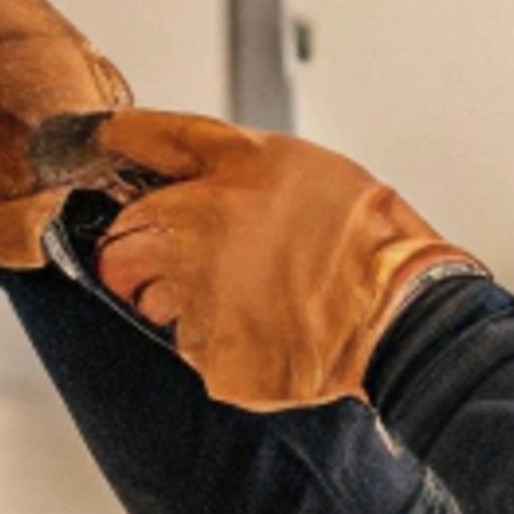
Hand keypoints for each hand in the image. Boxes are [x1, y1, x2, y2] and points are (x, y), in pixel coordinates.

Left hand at [89, 112, 475, 412]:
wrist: (401, 312)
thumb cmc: (361, 233)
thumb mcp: (286, 158)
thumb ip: (211, 154)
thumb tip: (151, 151)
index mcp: (206, 191)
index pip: (130, 160)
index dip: (120, 162)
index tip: (113, 160)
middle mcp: (189, 250)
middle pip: (120, 250)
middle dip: (140, 253)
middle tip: (187, 255)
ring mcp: (199, 312)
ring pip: (154, 303)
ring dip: (180, 298)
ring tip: (246, 292)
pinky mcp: (215, 363)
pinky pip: (196, 348)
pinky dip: (221, 339)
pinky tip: (265, 326)